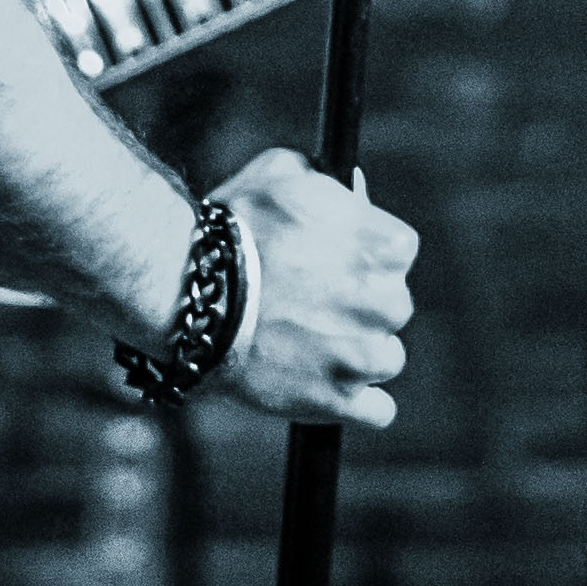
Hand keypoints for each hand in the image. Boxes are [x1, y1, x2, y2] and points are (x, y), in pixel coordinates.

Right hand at [208, 148, 414, 427]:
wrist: (187, 293)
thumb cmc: (231, 228)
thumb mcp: (280, 174)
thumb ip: (325, 180)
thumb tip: (353, 188)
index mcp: (381, 245)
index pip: (399, 253)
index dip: (365, 257)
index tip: (335, 263)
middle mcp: (384, 300)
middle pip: (394, 308)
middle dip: (360, 306)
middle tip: (312, 304)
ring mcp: (361, 355)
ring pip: (388, 359)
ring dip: (358, 355)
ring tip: (308, 346)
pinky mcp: (338, 400)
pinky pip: (379, 411)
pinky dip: (355, 402)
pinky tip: (323, 386)